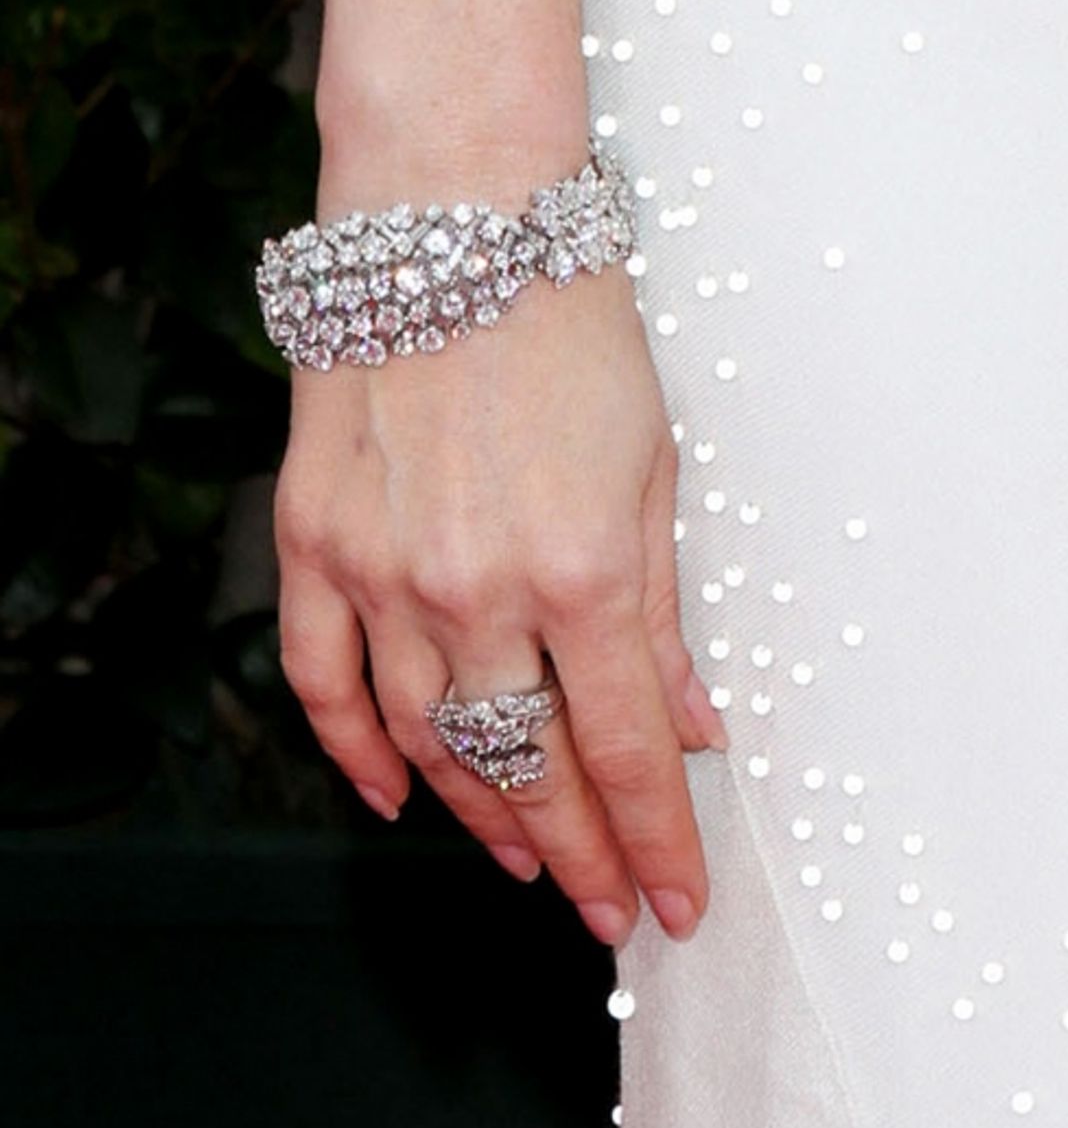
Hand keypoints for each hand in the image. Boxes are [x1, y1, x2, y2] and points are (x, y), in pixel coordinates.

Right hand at [272, 262, 729, 948]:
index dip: (656, 841)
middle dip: (580, 853)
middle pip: (530, 767)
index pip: (626, 753)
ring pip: (430, 741)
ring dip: (482, 815)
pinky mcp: (315, 539)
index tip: (675, 898)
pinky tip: (395, 794)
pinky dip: (355, 750)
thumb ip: (663, 613)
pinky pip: (322, 678)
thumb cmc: (572, 331)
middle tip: (603, 905)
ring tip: (526, 860)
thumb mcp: (653, 472)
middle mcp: (477, 590)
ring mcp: (382, 570)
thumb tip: (692, 723)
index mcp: (584, 572)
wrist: (456, 222)